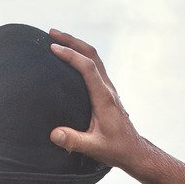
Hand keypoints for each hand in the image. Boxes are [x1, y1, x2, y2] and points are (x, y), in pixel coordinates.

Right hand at [48, 29, 150, 171]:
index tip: (53, 48)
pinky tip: (69, 58)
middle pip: (92, 55)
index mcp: (104, 98)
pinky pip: (94, 66)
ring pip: (94, 58)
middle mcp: (107, 88)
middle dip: (72, 41)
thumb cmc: (115, 149)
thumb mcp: (94, 148)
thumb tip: (54, 134)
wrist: (133, 151)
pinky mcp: (106, 92)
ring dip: (76, 45)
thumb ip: (74, 141)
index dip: (70, 55)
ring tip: (57, 39)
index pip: (87, 68)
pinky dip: (80, 56)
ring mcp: (108, 88)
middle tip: (51, 32)